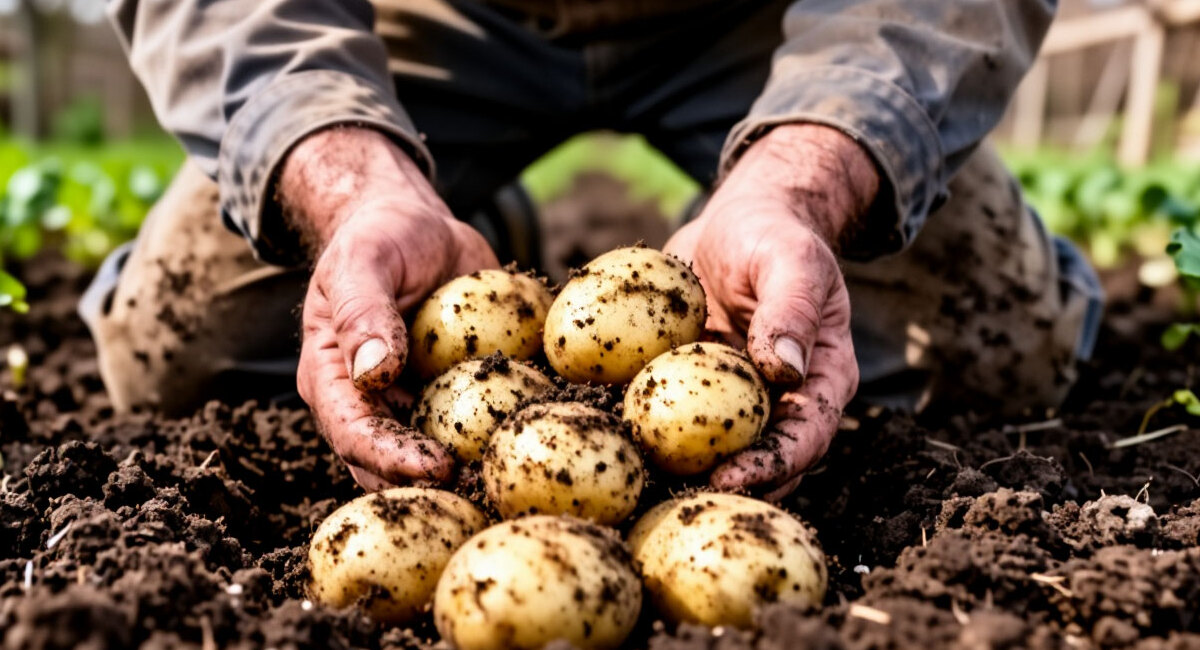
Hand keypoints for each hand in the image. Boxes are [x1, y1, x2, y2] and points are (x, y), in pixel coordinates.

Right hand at [280, 127, 499, 490]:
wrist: (416, 227)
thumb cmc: (378, 239)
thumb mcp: (363, 261)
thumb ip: (363, 312)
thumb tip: (375, 372)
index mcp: (334, 381)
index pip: (355, 435)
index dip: (392, 459)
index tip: (437, 468)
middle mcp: (373, 405)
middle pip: (394, 466)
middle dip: (435, 485)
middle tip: (485, 489)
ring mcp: (416, 404)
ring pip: (440, 455)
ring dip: (475, 470)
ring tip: (516, 476)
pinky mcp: (457, 396)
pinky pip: (480, 422)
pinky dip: (508, 431)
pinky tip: (544, 433)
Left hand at [665, 124, 878, 500]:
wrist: (736, 222)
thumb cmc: (776, 235)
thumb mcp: (791, 259)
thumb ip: (791, 309)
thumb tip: (782, 369)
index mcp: (820, 380)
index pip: (805, 438)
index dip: (771, 466)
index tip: (728, 479)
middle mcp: (779, 401)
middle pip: (757, 458)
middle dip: (719, 483)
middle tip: (673, 495)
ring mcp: (731, 398)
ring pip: (708, 446)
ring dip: (675, 466)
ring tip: (633, 478)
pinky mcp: (688, 387)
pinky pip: (666, 411)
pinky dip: (638, 424)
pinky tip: (600, 431)